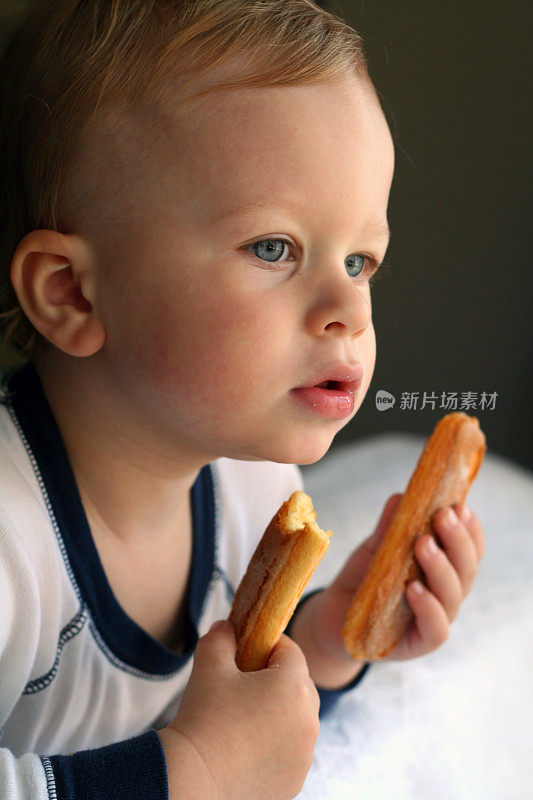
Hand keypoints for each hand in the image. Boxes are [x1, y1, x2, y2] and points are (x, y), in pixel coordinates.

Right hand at [159, 620, 319, 799]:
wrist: (193, 780)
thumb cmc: (204, 718)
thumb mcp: (209, 665)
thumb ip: (221, 638)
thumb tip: (226, 628)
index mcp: (295, 687)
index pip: (290, 650)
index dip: (267, 645)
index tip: (247, 650)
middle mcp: (309, 721)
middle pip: (298, 684)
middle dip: (274, 678)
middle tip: (243, 683)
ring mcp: (304, 755)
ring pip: (295, 719)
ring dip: (277, 712)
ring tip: (243, 717)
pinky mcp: (295, 781)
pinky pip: (290, 750)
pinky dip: (275, 744)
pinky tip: (246, 746)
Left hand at [303, 493, 484, 669]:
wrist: (336, 617)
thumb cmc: (364, 580)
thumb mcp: (375, 548)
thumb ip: (389, 527)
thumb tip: (401, 496)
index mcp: (444, 567)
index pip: (469, 548)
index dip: (470, 528)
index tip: (459, 505)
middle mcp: (446, 593)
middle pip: (466, 568)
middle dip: (457, 539)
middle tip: (442, 516)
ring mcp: (436, 618)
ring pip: (453, 595)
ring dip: (441, 567)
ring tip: (423, 544)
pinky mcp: (420, 643)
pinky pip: (436, 628)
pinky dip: (429, 607)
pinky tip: (414, 589)